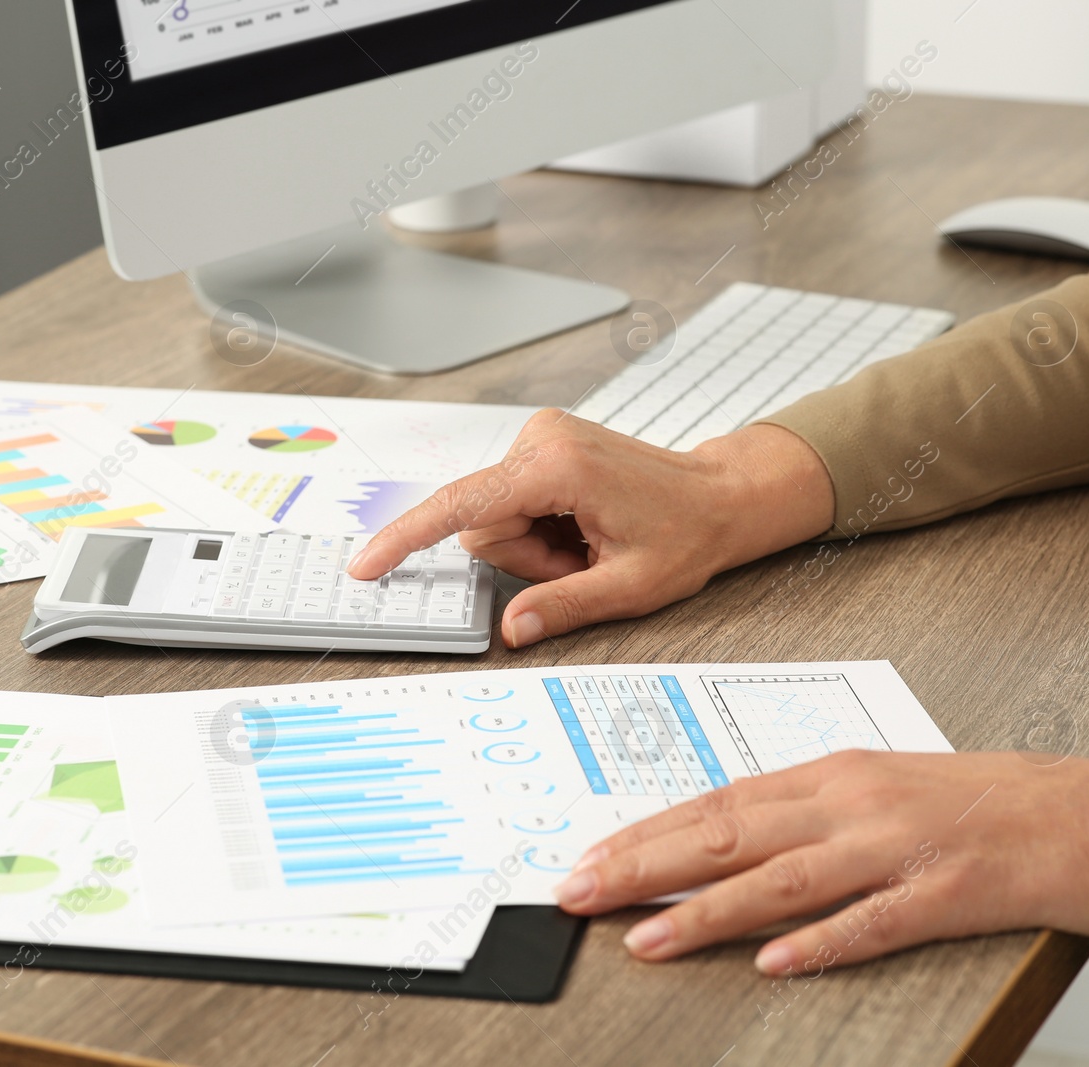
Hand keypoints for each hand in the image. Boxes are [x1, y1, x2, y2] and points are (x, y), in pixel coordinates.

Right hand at [345, 410, 834, 646]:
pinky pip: (513, 500)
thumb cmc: (686, 535)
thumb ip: (561, 607)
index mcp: (557, 467)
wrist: (720, 496)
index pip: (460, 506)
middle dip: (524, 557)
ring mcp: (541, 437)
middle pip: (483, 521)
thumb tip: (511, 630)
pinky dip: (541, 526)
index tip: (368, 566)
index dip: (407, 538)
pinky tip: (581, 527)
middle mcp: (541, 440)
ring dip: (535, 545)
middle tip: (581, 561)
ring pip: (496, 514)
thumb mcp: (628, 588)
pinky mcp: (543, 444)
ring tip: (587, 544)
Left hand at [552, 750, 1088, 972]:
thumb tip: (718, 835)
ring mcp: (897, 848)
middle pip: (729, 833)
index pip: (716, 802)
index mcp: (831, 775)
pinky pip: (872, 923)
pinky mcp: (946, 893)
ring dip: (706, 911)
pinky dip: (820, 943)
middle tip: (579, 889)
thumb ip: (799, 811)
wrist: (1083, 814)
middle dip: (644, 863)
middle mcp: (852, 803)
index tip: (588, 855)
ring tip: (645, 936)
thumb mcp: (874, 789)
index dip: (646, 831)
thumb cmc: (975, 801)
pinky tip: (774, 963)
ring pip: (783, 878)